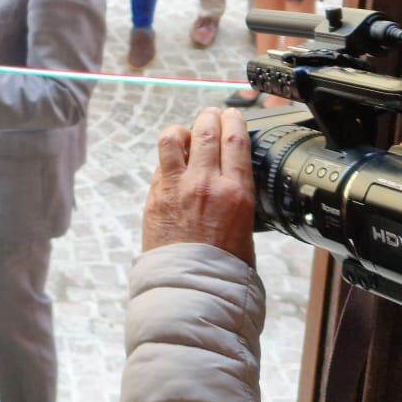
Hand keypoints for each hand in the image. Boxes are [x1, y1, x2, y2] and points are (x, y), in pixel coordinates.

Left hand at [141, 108, 256, 264]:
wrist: (193, 288)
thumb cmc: (224, 267)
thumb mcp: (247, 228)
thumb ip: (237, 198)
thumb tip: (233, 183)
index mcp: (235, 192)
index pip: (234, 140)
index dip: (233, 120)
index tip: (232, 113)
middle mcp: (205, 184)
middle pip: (205, 132)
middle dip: (209, 117)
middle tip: (211, 115)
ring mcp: (175, 188)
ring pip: (173, 139)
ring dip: (182, 130)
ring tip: (187, 133)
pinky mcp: (154, 198)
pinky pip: (160, 166)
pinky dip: (168, 159)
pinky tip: (173, 164)